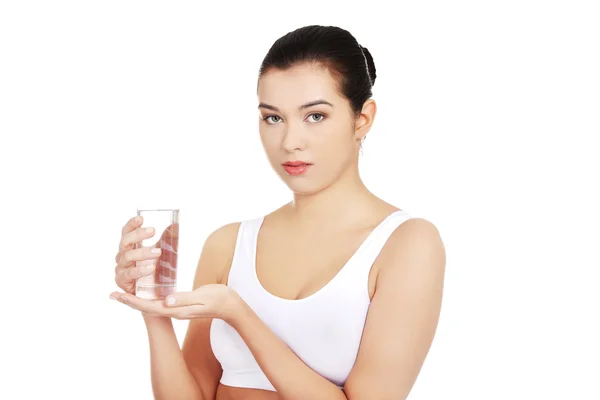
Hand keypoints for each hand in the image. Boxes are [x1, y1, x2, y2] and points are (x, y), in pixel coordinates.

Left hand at [110, 284, 242, 322]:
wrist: (231, 307)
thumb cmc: (219, 300)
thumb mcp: (203, 297)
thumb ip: (185, 299)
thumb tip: (166, 300)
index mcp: (177, 310)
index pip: (149, 306)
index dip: (132, 301)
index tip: (117, 295)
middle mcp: (174, 311)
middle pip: (146, 307)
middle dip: (129, 300)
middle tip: (113, 294)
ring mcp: (178, 309)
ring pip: (152, 304)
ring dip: (137, 298)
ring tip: (124, 292)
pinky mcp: (181, 304)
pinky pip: (160, 301)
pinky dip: (149, 295)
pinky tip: (146, 291)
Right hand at [114, 215, 177, 293]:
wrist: (150, 294)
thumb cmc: (152, 270)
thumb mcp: (160, 253)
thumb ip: (165, 240)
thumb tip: (174, 225)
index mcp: (130, 247)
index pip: (127, 232)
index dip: (132, 224)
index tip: (141, 218)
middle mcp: (122, 256)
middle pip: (125, 242)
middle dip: (137, 235)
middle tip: (152, 231)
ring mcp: (121, 269)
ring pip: (127, 257)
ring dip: (142, 252)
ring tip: (157, 252)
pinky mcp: (123, 282)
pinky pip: (129, 274)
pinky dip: (140, 270)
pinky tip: (150, 268)